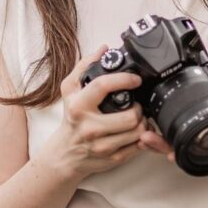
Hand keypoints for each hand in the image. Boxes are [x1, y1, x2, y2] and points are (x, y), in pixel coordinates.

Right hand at [47, 45, 148, 180]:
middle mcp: (89, 127)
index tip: (135, 79)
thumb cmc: (71, 118)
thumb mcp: (70, 90)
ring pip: (137, 131)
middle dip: (139, 107)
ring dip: (143, 122)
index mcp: (78, 106)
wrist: (64, 154)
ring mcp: (102, 146)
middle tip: (137, 104)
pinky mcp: (112, 158)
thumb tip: (103, 49)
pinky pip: (138, 146)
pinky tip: (135, 130)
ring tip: (138, 116)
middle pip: (129, 115)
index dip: (124, 79)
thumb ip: (84, 66)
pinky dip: (142, 136)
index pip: (103, 86)